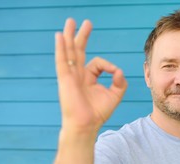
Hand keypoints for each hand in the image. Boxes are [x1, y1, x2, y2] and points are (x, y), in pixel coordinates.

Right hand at [55, 18, 127, 133]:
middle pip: (79, 51)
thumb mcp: (114, 96)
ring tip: (70, 21)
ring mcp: (70, 76)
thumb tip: (119, 71)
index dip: (108, 66)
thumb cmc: (97, 113)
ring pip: (69, 52)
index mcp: (88, 78)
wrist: (86, 125)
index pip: (97, 63)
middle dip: (82, 36)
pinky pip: (62, 60)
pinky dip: (60, 48)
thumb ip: (120, 82)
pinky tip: (59, 36)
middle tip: (86, 22)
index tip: (115, 74)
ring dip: (69, 36)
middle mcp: (78, 75)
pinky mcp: (64, 79)